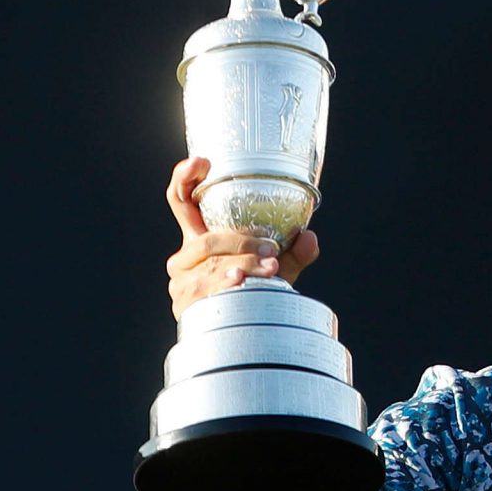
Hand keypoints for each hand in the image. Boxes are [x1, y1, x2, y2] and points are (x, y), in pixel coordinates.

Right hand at [164, 156, 319, 319]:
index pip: (182, 199)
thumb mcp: (279, 267)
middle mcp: (186, 254)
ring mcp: (182, 279)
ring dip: (242, 264)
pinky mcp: (185, 302)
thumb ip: (295, 252)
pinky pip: (207, 290)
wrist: (246, 328)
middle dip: (241, 242)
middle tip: (272, 249)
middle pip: (207, 239)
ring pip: (211, 264)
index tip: (202, 162)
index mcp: (200, 235)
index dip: (185, 177)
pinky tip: (241, 284)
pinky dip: (227, 285)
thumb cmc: (257, 289)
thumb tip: (309, 237)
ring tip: (269, 269)